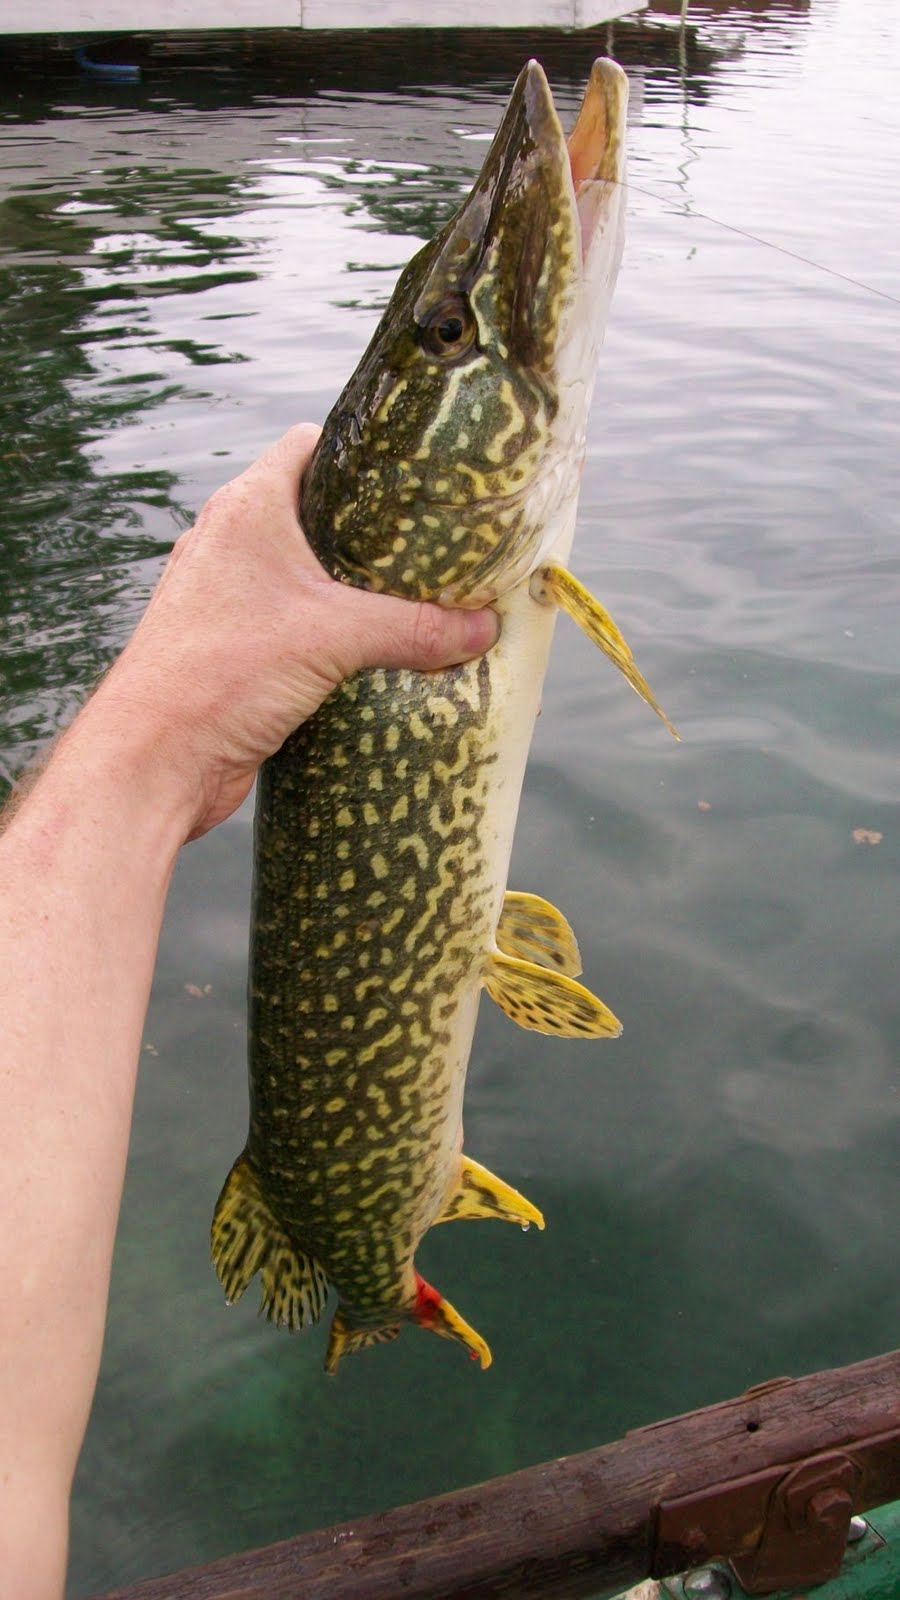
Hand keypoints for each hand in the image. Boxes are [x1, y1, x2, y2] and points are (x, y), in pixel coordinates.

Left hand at [96, 425, 499, 838]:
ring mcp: (228, 595)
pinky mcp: (233, 646)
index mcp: (248, 508)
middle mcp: (232, 541)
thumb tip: (484, 627)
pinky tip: (374, 656)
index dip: (364, 453)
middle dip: (373, 532)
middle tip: (434, 547)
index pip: (311, 446)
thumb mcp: (334, 638)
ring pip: (304, 575)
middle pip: (315, 513)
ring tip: (417, 601)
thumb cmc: (223, 673)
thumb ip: (414, 628)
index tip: (416, 474)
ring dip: (353, 590)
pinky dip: (331, 633)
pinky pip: (293, 624)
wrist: (155, 758)